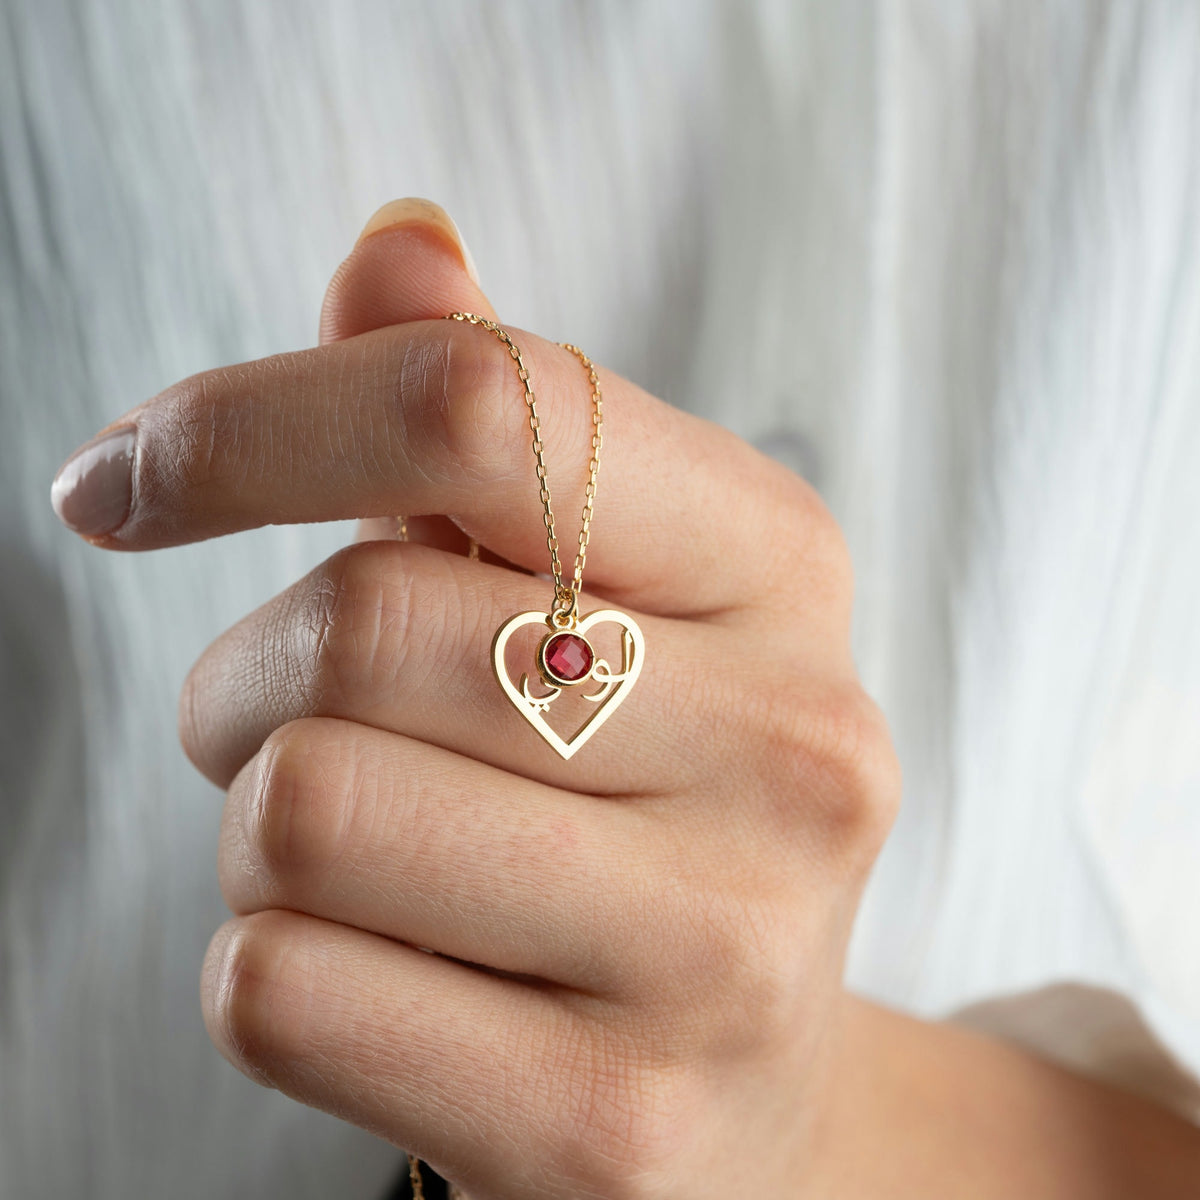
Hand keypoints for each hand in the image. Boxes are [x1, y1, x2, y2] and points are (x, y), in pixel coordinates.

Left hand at [51, 200, 899, 1196]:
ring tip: (365, 852)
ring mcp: (722, 951)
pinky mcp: (617, 1127)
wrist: (745, 1076)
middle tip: (293, 720)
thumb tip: (400, 244)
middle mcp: (792, 749)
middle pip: (361, 624)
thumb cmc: (646, 797)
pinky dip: (270, 971)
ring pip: (301, 814)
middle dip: (250, 674)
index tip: (126, 478)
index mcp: (783, 570)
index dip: (258, 420)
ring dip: (261, 823)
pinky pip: (283, 991)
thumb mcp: (612, 587)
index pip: (489, 406)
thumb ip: (491, 413)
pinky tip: (389, 975)